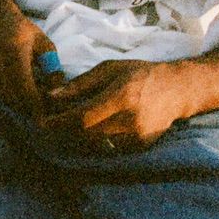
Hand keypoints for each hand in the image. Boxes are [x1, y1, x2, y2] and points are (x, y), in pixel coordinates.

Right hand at [0, 2, 54, 120]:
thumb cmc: (20, 29)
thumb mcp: (42, 42)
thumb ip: (51, 66)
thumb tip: (57, 91)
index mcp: (15, 52)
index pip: (25, 87)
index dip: (34, 106)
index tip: (44, 117)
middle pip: (11, 97)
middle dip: (25, 109)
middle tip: (36, 113)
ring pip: (0, 96)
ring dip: (14, 103)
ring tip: (26, 103)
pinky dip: (3, 95)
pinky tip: (13, 91)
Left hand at [40, 59, 187, 150]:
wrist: (177, 90)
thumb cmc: (140, 74)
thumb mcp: (109, 69)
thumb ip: (79, 84)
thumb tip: (50, 97)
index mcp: (121, 96)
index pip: (81, 117)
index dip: (58, 122)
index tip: (41, 121)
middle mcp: (130, 120)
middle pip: (85, 135)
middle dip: (62, 132)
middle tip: (49, 125)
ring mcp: (137, 137)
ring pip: (94, 145)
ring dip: (75, 139)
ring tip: (66, 127)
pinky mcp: (140, 148)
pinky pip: (108, 149)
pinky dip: (94, 142)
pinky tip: (89, 132)